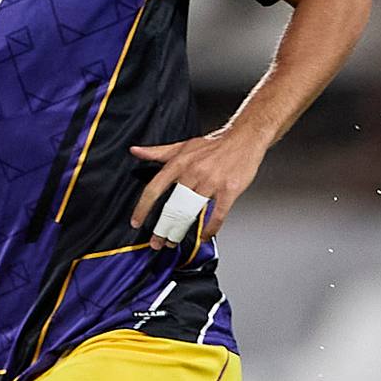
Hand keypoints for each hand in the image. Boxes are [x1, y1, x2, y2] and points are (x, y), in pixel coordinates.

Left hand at [127, 126, 266, 236]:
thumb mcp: (182, 146)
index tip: (136, 222)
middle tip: (156, 242)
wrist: (244, 138)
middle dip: (162, 228)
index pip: (154, 188)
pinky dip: (210, 228)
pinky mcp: (229, 189)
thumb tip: (135, 151)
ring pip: (191, 212)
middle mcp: (193, 172)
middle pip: (172, 206)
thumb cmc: (213, 145)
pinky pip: (217, 214)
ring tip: (174, 241)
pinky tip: (204, 236)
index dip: (143, 208)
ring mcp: (212, 181)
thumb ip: (158, 152)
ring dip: (181, 230)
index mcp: (179, 163)